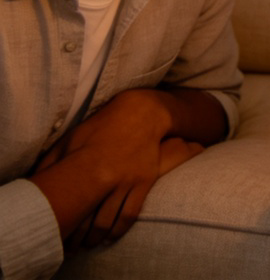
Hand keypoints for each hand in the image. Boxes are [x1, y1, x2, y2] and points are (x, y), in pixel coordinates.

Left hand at [31, 89, 186, 244]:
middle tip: (72, 245)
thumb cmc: (103, 125)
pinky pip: (130, 214)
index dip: (63, 226)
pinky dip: (119, 230)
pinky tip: (110, 236)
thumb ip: (54, 159)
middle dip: (79, 237)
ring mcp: (128, 180)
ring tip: (89, 243)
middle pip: (89, 219)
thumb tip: (37, 180)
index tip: (58, 233)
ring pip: (110, 221)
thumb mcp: (74, 137)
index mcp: (88, 167)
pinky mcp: (144, 180)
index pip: (71, 208)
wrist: (142, 113)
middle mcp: (109, 178)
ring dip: (97, 237)